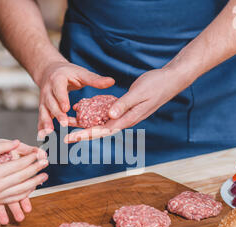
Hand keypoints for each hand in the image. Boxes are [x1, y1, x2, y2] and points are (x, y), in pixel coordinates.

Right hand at [0, 139, 48, 224]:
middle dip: (36, 170)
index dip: (31, 159)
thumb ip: (2, 146)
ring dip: (35, 183)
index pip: (19, 165)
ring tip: (44, 176)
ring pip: (21, 190)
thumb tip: (18, 142)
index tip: (39, 155)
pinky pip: (15, 198)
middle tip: (46, 164)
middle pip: (23, 178)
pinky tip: (32, 187)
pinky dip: (25, 193)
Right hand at [37, 61, 114, 139]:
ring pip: (43, 111)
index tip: (66, 108)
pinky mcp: (43, 107)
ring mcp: (43, 99)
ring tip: (48, 133)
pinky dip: (41, 126)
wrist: (49, 71)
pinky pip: (41, 117)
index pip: (59, 89)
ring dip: (45, 122)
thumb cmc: (68, 73)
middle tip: (64, 123)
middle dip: (57, 113)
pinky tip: (42, 136)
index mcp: (57, 79)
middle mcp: (48, 90)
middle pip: (51, 102)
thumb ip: (94, 79)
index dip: (61, 98)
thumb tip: (111, 82)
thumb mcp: (81, 73)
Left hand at [64, 67, 190, 142]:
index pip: (103, 130)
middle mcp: (124, 120)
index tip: (71, 137)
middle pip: (99, 130)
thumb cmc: (157, 84)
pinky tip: (83, 111)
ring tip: (69, 124)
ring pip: (101, 123)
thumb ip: (124, 104)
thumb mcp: (139, 92)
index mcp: (127, 118)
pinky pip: (106, 114)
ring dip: (85, 125)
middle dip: (82, 133)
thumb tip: (109, 116)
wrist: (170, 80)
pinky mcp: (124, 108)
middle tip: (64, 137)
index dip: (86, 134)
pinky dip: (94, 114)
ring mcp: (124, 115)